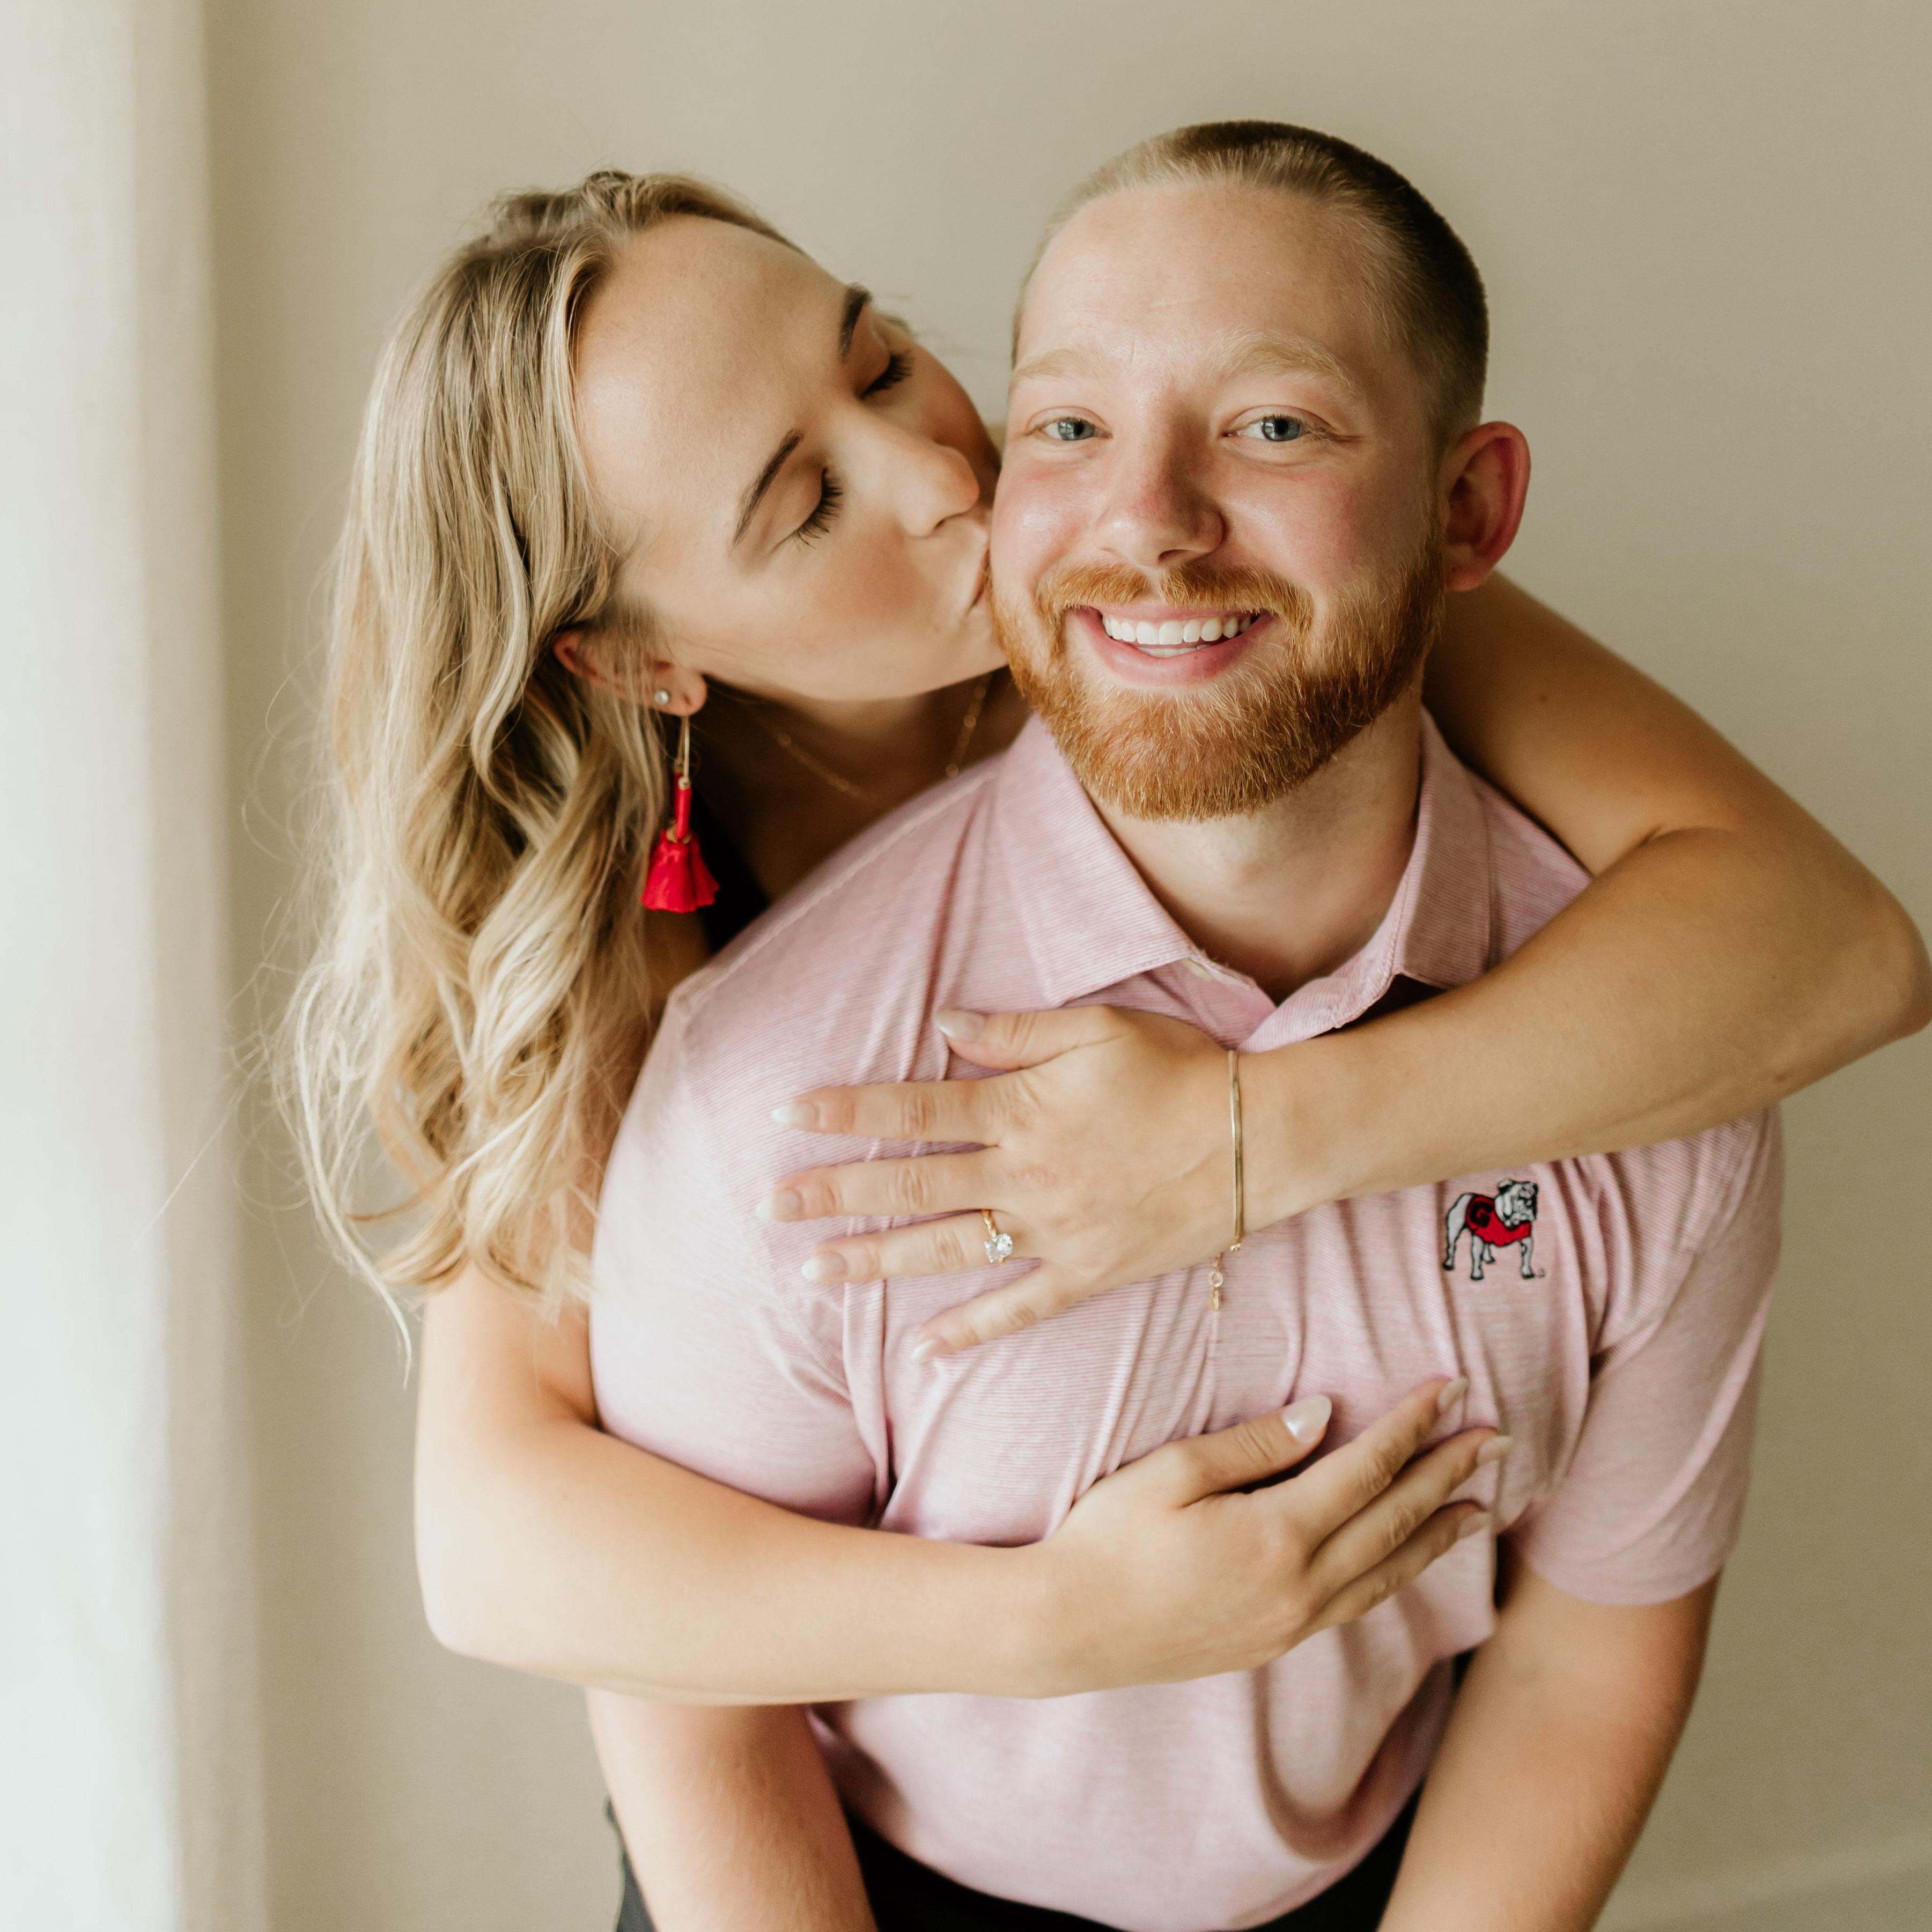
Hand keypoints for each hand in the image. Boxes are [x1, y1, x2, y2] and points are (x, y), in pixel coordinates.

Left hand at [761, 1005, 1244, 1355]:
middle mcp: (1025, 1175)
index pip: (911, 1111)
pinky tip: (921, 1351)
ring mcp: (1054, 1232)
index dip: (845, 1113)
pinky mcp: (1089, 1273)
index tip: (786, 1117)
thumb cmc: (1179, 1071)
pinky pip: (1019, 1309)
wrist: (1259, 1140)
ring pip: (947, 1250)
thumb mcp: (1098, 1028)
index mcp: (1021, 1110)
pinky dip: (971, 1333)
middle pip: (911, 1184)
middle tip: (769, 1207)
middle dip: (834, 1195)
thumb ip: (1014, 1031)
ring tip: (814, 1272)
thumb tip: (942, 1027)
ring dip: (876, 1261)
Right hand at [1019, 1378, 1505, 1694]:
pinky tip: (1403, 1559)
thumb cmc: (1108, 1537)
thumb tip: (1325, 1414)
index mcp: (1275, 1536)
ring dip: (1436, 1536)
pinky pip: (1354, 1605)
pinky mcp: (1272, 1643)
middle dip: (1447, 1476)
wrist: (1067, 1628)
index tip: (1449, 1388)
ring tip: (1479, 1509)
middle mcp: (1297, 1588)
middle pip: (1392, 1522)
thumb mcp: (1172, 1472)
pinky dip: (1392, 1576)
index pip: (1365, 1470)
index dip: (1410, 1426)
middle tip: (1495, 1438)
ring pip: (1384, 1574)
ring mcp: (1288, 1623)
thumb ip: (1256, 1446)